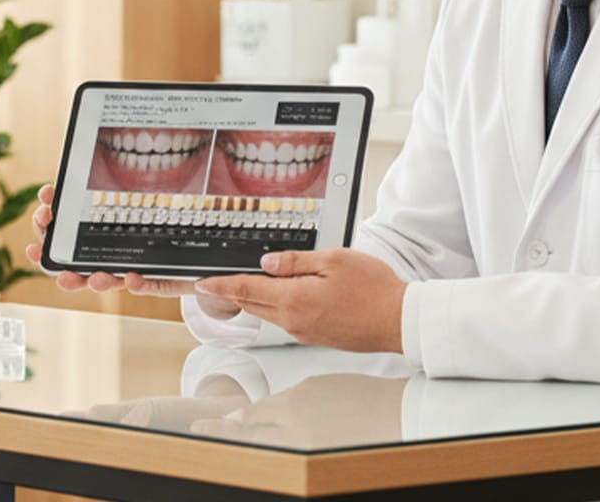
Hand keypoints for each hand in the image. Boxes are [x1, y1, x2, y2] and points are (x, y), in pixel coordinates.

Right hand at [23, 184, 238, 317]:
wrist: (209, 254)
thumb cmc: (175, 218)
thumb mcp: (152, 191)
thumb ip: (131, 175)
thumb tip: (112, 133)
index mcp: (103, 231)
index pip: (67, 225)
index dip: (50, 216)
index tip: (45, 199)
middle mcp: (113, 252)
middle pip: (72, 255)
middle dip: (52, 248)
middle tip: (43, 237)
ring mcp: (133, 268)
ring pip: (101, 278)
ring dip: (86, 279)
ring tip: (76, 276)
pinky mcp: (160, 281)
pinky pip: (146, 286)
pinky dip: (136, 284)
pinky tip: (130, 277)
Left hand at [195, 249, 406, 353]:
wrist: (398, 321)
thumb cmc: (373, 289)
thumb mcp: (333, 260)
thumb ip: (295, 262)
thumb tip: (266, 263)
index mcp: (294, 299)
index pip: (245, 290)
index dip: (219, 285)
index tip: (200, 283)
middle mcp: (294, 321)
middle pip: (252, 304)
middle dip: (233, 292)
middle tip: (217, 280)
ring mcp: (304, 332)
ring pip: (268, 313)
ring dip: (256, 299)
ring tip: (253, 281)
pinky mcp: (316, 338)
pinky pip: (287, 320)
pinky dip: (277, 307)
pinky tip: (288, 294)